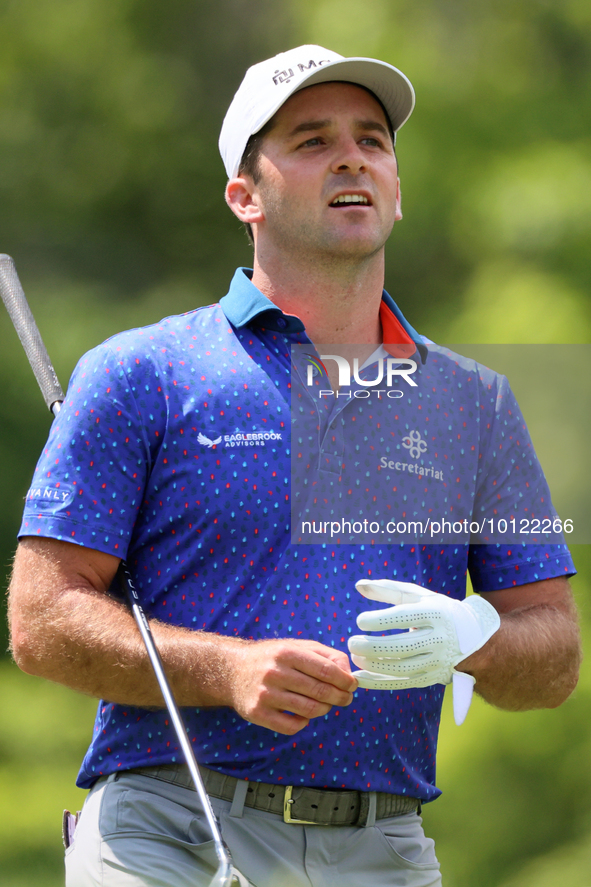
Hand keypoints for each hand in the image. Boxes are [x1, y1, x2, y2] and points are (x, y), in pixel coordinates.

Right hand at [226, 639, 356, 734]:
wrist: (233, 670)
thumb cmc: (272, 658)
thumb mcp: (297, 646)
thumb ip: (325, 655)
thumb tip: (349, 671)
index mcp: (287, 653)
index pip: (326, 670)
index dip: (345, 680)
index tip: (353, 685)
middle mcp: (275, 672)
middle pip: (320, 691)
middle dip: (340, 697)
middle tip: (345, 698)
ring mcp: (265, 694)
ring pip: (309, 710)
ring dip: (324, 710)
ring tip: (326, 705)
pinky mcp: (257, 713)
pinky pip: (291, 726)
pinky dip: (304, 722)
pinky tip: (303, 714)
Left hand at [347, 579, 499, 723]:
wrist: (476, 642)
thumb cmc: (439, 612)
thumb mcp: (419, 596)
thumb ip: (388, 590)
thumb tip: (358, 585)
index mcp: (436, 614)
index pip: (405, 617)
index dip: (381, 621)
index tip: (360, 621)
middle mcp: (438, 639)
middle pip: (402, 647)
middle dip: (373, 647)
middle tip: (352, 642)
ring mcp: (436, 662)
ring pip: (401, 668)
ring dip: (374, 665)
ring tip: (354, 657)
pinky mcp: (431, 678)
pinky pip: (402, 683)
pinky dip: (379, 683)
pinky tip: (360, 677)